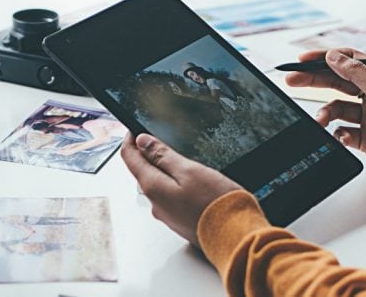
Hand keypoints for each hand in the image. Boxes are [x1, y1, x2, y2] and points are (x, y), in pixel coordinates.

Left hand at [121, 133, 241, 245]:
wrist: (236, 237)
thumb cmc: (216, 203)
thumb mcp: (189, 170)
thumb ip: (163, 156)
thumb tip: (141, 142)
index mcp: (153, 187)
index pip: (129, 158)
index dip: (131, 140)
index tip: (135, 129)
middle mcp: (155, 204)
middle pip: (143, 172)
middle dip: (148, 155)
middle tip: (161, 139)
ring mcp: (167, 215)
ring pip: (159, 186)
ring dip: (164, 171)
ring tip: (182, 160)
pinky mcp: (181, 221)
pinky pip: (172, 198)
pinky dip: (177, 186)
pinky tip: (194, 183)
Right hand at [285, 48, 365, 186]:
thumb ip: (357, 73)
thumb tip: (334, 57)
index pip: (349, 61)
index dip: (325, 58)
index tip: (304, 60)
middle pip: (337, 82)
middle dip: (314, 81)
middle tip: (292, 79)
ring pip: (336, 108)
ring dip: (326, 114)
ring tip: (321, 120)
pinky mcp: (363, 137)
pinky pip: (340, 131)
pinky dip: (337, 134)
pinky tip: (341, 137)